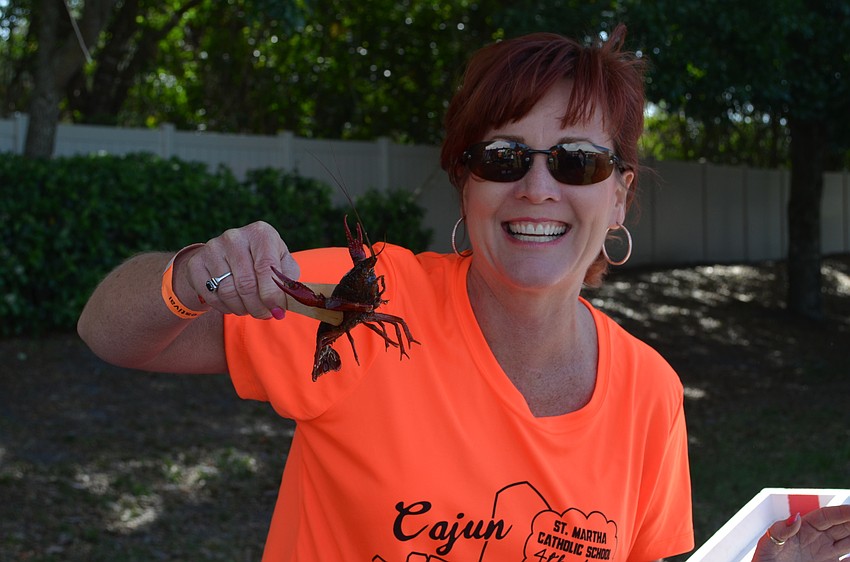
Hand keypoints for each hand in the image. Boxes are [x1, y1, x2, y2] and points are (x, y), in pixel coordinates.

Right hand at [177, 221, 299, 319]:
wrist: (226, 256)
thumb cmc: (262, 262)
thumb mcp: (281, 263)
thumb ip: (289, 280)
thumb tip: (290, 299)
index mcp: (261, 233)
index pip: (266, 268)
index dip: (272, 295)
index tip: (278, 311)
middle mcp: (235, 237)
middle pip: (246, 284)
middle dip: (258, 307)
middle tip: (265, 315)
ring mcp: (213, 248)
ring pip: (228, 292)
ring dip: (242, 309)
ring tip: (250, 309)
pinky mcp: (197, 262)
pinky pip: (211, 295)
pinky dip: (225, 307)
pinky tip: (233, 304)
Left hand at [753, 505, 849, 561]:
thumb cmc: (764, 560)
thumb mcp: (768, 544)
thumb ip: (780, 530)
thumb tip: (796, 517)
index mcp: (804, 529)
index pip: (828, 516)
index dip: (843, 512)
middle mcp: (818, 540)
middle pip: (842, 526)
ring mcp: (825, 555)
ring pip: (848, 543)